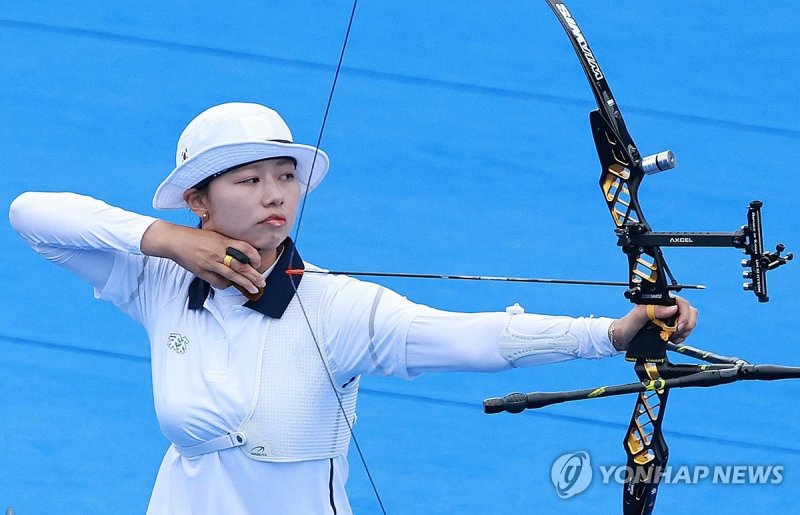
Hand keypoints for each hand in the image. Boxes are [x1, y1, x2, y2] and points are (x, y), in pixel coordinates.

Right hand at [141, 221, 264, 293]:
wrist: (175, 240)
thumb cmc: (195, 237)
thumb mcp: (215, 235)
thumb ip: (228, 243)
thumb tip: (242, 254)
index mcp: (223, 241)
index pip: (245, 249)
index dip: (255, 257)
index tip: (258, 263)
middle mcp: (218, 252)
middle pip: (241, 266)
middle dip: (254, 276)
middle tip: (262, 283)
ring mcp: (210, 263)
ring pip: (232, 276)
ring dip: (245, 284)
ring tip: (254, 289)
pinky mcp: (202, 272)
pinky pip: (218, 282)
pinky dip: (225, 285)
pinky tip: (230, 285)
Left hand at [611, 295, 698, 350]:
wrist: (622, 339)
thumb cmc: (626, 326)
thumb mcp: (637, 317)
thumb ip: (651, 310)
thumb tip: (672, 308)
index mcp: (660, 301)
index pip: (682, 303)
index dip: (684, 315)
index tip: (678, 326)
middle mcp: (666, 308)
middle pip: (690, 312)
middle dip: (686, 324)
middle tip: (674, 332)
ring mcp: (670, 318)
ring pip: (690, 321)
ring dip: (684, 331)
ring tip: (671, 336)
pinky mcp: (671, 327)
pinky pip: (685, 330)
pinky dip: (682, 336)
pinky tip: (671, 339)